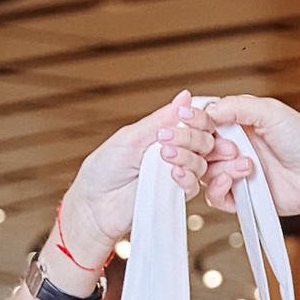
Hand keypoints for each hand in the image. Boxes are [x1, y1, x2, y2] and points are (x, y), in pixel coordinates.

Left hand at [57, 91, 218, 258]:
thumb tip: (185, 96)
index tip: (185, 115)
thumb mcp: (131, 137)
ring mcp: (177, 174)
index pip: (195, 122)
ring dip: (187, 156)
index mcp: (165, 134)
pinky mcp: (176, 196)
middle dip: (190, 137)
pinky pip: (194, 186)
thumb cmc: (106, 168)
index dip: (197, 117)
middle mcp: (175, 153)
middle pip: (205, 141)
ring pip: (202, 163)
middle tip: (165, 138)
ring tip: (164, 155)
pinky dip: (187, 178)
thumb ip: (161, 119)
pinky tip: (173, 173)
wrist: (94, 203)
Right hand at [200, 94, 299, 217]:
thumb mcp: (270, 112)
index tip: (191, 121)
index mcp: (234, 123)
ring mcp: (232, 172)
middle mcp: (229, 147)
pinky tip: (237, 179)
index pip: (199, 121)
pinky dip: (219, 188)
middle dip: (195, 146)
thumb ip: (237, 107)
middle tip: (218, 147)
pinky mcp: (238, 197)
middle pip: (194, 148)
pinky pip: (214, 196)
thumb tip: (207, 109)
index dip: (191, 121)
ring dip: (220, 167)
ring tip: (246, 163)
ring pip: (202, 172)